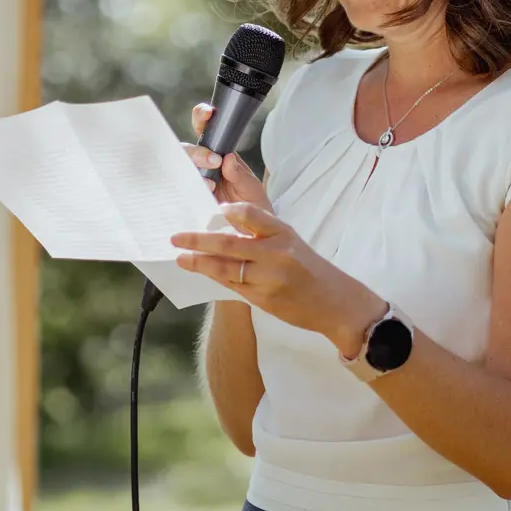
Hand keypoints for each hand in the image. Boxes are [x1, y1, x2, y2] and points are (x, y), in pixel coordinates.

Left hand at [172, 201, 384, 352]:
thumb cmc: (309, 267)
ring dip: (199, 263)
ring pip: (225, 269)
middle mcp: (276, 253)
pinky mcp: (263, 299)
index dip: (231, 211)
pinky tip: (201, 271)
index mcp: (283, 233)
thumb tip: (223, 223)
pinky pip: (232, 286)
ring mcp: (269, 278)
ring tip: (181, 258)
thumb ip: (261, 232)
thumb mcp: (290, 241)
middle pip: (229, 244)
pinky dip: (214, 277)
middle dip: (198, 240)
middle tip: (176, 237)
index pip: (253, 215)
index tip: (214, 209)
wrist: (334, 302)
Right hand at [185, 103, 272, 210]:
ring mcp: (193, 182)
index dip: (201, 117)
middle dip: (197, 151)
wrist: (253, 234)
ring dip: (191, 171)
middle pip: (186, 149)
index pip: (206, 130)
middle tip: (214, 161)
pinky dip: (184, 190)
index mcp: (219, 155)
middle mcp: (202, 166)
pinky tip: (201, 196)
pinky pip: (178, 191)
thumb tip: (227, 158)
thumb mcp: (251, 189)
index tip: (208, 113)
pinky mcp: (189, 200)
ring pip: (179, 168)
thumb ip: (240, 174)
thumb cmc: (252, 206)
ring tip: (211, 185)